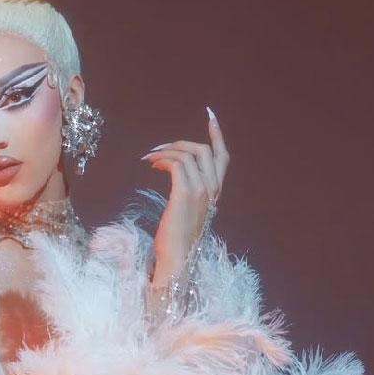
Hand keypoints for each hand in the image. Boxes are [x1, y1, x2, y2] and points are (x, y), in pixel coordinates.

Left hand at [141, 106, 229, 281]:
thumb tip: (174, 172)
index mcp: (215, 193)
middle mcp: (213, 190)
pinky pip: (177, 164)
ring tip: (150, 158)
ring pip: (189, 154)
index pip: (223, 157)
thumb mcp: (187, 210)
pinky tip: (153, 166)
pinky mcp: (186, 193)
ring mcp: (202, 191)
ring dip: (166, 151)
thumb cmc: (177, 238)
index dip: (217, 135)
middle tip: (159, 148)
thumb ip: (188, 191)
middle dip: (180, 143)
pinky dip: (163, 160)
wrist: (176, 258)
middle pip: (205, 150)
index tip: (211, 116)